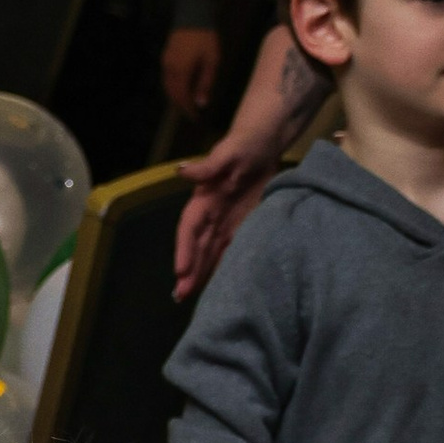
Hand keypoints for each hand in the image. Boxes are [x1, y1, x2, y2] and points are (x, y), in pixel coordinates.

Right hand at [161, 25, 221, 120]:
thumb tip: (201, 103)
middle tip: (191, 113)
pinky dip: (174, 87)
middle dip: (181, 105)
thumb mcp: (212, 61)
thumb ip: (206, 83)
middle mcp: (170, 69)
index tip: (196, 118)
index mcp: (181, 71)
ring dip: (176, 97)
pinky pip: (167, 78)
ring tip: (187, 102)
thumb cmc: (205, 38)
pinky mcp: (166, 57)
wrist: (192, 15)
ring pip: (168, 87)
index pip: (182, 97)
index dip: (188, 110)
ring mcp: (166, 63)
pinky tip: (183, 87)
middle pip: (172, 94)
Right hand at [172, 137, 279, 294]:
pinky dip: (222, 266)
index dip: (184, 249)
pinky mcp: (240, 225)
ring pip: (209, 252)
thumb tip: (181, 171)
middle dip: (188, 270)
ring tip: (190, 296)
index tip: (181, 271)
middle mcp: (210, 215)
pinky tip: (220, 283)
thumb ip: (206, 166)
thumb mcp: (226, 153)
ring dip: (200, 273)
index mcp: (203, 199)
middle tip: (181, 295)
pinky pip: (229, 249)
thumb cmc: (243, 146)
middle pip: (196, 246)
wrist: (263, 145)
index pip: (189, 228)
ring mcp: (224, 222)